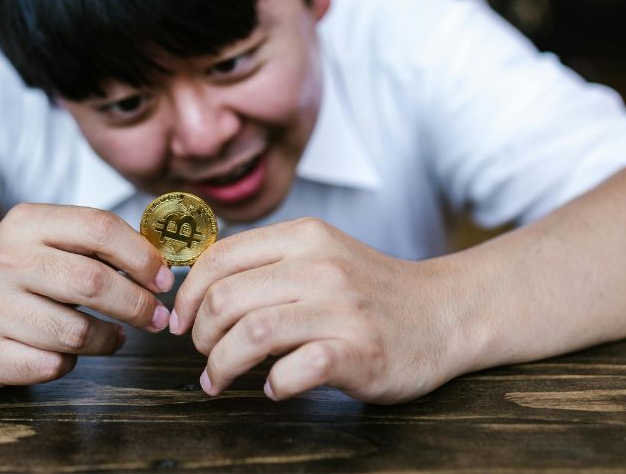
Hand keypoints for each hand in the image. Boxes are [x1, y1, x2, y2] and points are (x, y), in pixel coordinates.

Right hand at [0, 203, 172, 387]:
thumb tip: (161, 267)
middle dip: (137, 304)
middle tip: (156, 317)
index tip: (163, 280)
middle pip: (93, 282)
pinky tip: (64, 350)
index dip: (141, 256)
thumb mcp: (48, 240)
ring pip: (77, 333)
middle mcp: (0, 260)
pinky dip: (70, 362)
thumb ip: (98, 245)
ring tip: (113, 336)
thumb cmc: (20, 273)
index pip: (99, 228)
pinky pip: (52, 365)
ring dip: (108, 339)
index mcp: (24, 223)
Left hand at [171, 218, 469, 403]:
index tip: (181, 323)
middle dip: (199, 336)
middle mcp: (321, 266)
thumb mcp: (319, 255)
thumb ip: (267, 263)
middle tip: (204, 356)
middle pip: (226, 299)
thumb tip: (196, 289)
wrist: (444, 313)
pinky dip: (274, 384)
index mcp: (303, 237)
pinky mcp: (360, 351)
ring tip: (219, 380)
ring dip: (222, 365)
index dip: (187, 297)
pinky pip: (296, 370)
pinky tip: (276, 388)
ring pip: (251, 333)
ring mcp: (342, 309)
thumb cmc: (370, 291)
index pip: (218, 258)